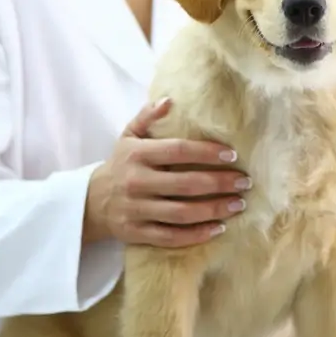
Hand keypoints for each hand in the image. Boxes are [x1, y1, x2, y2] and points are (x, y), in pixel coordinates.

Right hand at [84, 98, 250, 247]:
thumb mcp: (128, 135)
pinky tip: (218, 228)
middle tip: (244, 182)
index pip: (178, 151)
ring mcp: (136, 210)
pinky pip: (171, 237)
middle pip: (185, 184)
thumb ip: (148, 116)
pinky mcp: (137, 233)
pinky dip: (196, 235)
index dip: (207, 153)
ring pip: (181, 213)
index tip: (232, 155)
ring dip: (214, 210)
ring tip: (238, 204)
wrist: (90, 201)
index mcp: (137, 155)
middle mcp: (136, 182)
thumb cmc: (121, 164)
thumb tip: (170, 99)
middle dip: (219, 183)